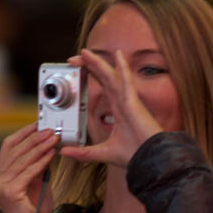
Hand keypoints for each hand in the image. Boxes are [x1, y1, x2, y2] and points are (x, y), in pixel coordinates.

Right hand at [0, 122, 56, 212]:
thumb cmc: (33, 208)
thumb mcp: (35, 180)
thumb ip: (35, 163)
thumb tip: (45, 141)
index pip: (8, 147)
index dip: (23, 134)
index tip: (38, 124)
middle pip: (15, 152)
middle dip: (34, 139)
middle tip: (49, 130)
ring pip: (21, 160)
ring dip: (39, 148)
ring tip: (52, 139)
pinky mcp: (9, 192)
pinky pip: (27, 173)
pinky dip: (40, 162)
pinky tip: (50, 154)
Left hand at [60, 49, 163, 167]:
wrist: (148, 160)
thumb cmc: (134, 155)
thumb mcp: (102, 152)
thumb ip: (83, 152)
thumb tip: (64, 152)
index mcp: (118, 110)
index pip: (102, 86)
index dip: (91, 75)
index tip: (78, 68)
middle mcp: (123, 102)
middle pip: (105, 77)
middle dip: (90, 66)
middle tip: (75, 57)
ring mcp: (129, 101)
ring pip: (112, 76)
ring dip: (99, 63)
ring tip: (85, 53)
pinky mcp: (134, 103)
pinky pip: (127, 82)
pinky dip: (123, 68)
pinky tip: (118, 55)